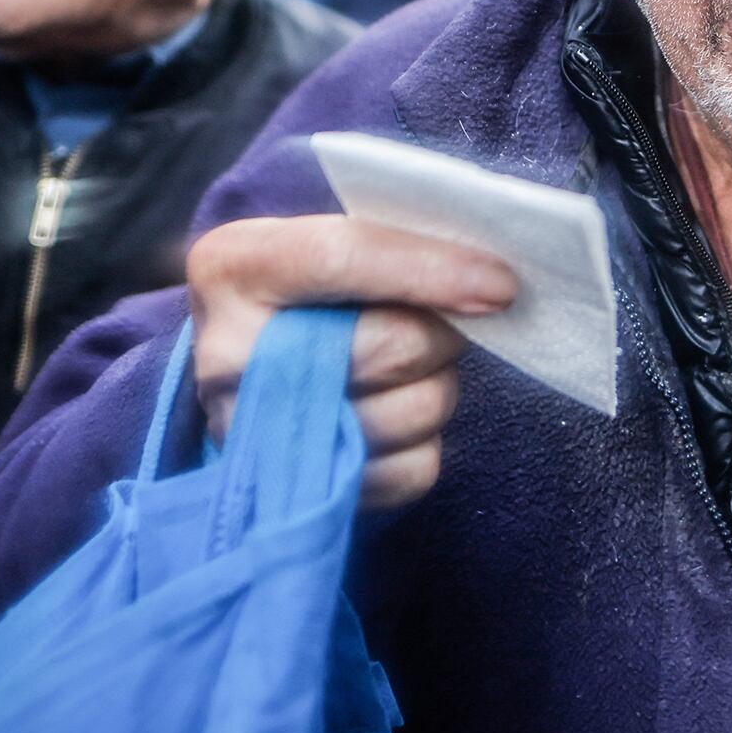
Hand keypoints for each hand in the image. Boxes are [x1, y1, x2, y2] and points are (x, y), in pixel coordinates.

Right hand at [185, 214, 515, 509]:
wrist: (250, 371)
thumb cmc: (307, 293)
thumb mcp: (320, 238)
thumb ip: (390, 245)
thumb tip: (493, 283)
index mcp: (234, 268)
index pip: (340, 257)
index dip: (431, 269)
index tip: (501, 285)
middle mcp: (229, 358)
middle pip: (392, 345)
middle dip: (443, 333)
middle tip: (443, 324)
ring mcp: (258, 436)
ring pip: (415, 409)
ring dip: (438, 383)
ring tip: (412, 368)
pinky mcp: (301, 494)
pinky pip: (414, 469)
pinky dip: (426, 440)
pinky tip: (397, 413)